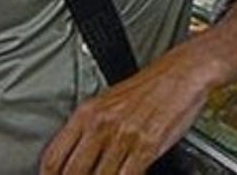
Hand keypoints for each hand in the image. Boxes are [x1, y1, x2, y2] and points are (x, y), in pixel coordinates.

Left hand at [40, 47, 220, 173]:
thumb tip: (76, 159)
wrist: (183, 72)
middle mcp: (101, 124)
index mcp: (87, 113)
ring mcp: (123, 136)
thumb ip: (90, 130)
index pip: (53, 157)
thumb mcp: (110, 102)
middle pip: (72, 173)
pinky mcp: (146, 145)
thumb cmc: (151, 87)